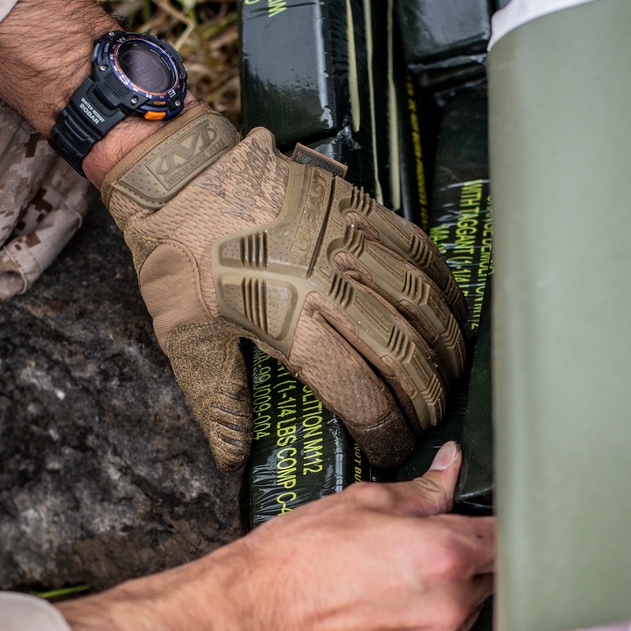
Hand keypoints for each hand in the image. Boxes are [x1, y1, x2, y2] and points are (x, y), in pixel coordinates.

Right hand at [61, 443, 492, 630]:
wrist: (253, 618)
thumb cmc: (297, 558)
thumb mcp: (363, 503)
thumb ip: (423, 491)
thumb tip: (451, 468)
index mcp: (444, 552)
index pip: (504, 538)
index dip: (496, 527)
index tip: (485, 526)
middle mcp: (448, 604)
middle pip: (488, 580)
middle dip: (465, 564)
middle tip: (420, 555)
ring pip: (462, 617)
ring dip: (444, 601)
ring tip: (391, 588)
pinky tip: (381, 619)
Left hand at [100, 108, 467, 472]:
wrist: (177, 174)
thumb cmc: (178, 257)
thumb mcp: (186, 336)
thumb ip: (217, 400)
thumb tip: (232, 456)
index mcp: (289, 325)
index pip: (360, 393)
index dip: (386, 429)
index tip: (394, 446)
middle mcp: (330, 286)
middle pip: (403, 353)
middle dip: (427, 395)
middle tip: (433, 418)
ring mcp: (349, 242)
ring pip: (420, 302)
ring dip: (445, 344)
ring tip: (453, 372)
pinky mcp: (357, 207)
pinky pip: (417, 249)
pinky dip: (443, 284)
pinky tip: (453, 310)